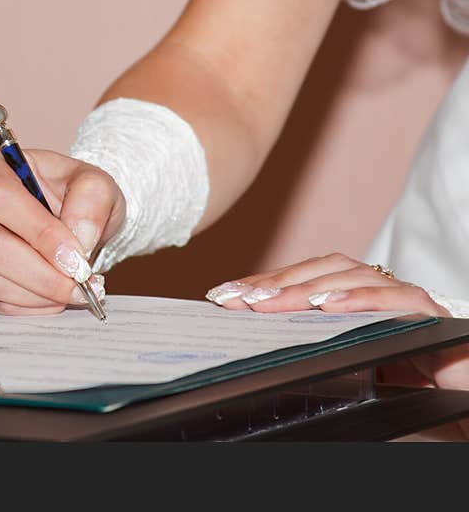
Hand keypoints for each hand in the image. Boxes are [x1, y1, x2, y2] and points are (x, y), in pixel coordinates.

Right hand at [0, 147, 124, 315]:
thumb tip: (76, 242)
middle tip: (80, 284)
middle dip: (39, 273)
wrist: (70, 218)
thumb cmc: (76, 196)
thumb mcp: (97, 185)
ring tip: (71, 292)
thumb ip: (91, 203)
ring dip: (34, 293)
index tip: (77, 258)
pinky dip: (24, 306)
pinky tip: (52, 298)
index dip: (39, 233)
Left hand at [205, 253, 468, 391]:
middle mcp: (379, 291)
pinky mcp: (432, 315)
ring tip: (268, 302)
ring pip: (352, 276)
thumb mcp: (350, 369)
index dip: (265, 283)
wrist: (467, 398)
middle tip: (235, 298)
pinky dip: (360, 298)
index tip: (224, 295)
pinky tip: (328, 305)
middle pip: (322, 270)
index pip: (305, 279)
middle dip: (274, 283)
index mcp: (356, 299)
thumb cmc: (410, 387)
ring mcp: (406, 299)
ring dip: (306, 288)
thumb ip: (316, 353)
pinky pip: (396, 299)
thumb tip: (262, 352)